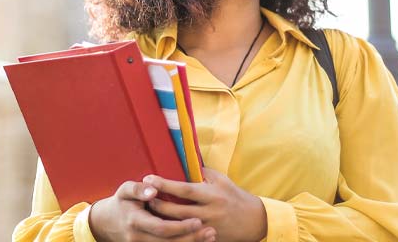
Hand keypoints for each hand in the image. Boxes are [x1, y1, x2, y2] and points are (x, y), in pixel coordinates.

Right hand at [89, 180, 216, 241]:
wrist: (106, 223)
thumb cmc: (121, 202)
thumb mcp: (125, 190)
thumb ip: (138, 189)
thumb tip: (153, 189)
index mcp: (135, 221)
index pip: (161, 228)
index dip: (180, 227)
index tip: (198, 220)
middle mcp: (139, 238)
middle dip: (191, 239)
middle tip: (211, 231)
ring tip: (211, 237)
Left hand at [144, 168, 266, 241]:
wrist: (255, 220)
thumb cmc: (235, 196)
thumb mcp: (222, 180)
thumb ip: (202, 173)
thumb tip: (182, 163)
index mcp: (212, 194)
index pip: (184, 189)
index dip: (165, 184)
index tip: (148, 178)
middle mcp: (209, 212)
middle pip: (177, 211)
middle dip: (157, 204)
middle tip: (142, 198)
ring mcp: (208, 228)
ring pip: (178, 226)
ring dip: (161, 219)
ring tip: (147, 212)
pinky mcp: (208, 239)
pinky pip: (187, 237)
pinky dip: (173, 233)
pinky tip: (161, 228)